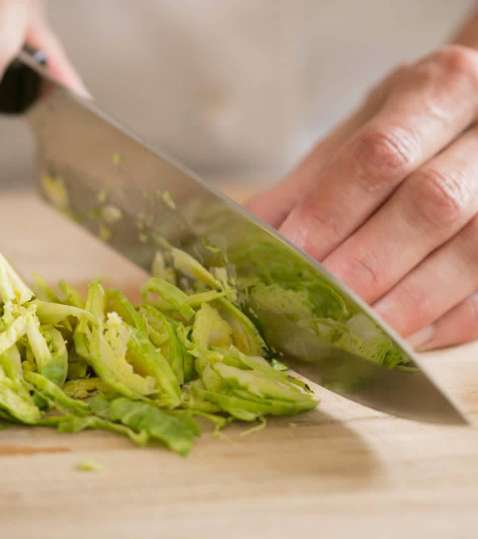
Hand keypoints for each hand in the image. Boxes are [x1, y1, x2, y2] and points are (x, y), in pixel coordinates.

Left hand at [247, 45, 477, 350]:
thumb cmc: (413, 123)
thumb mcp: (362, 129)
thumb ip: (310, 181)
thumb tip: (249, 234)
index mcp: (439, 88)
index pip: (379, 155)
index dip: (331, 212)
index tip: (289, 256)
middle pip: (430, 205)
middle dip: (366, 264)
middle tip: (315, 305)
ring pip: (471, 253)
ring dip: (406, 303)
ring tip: (352, 334)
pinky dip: (446, 321)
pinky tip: (403, 339)